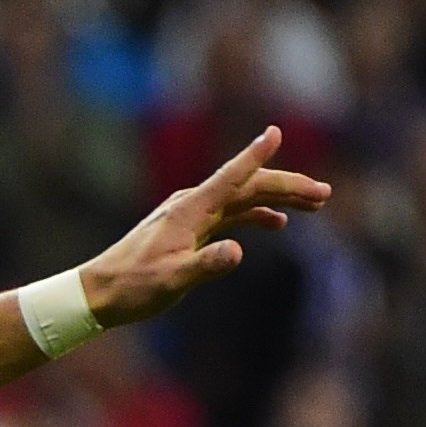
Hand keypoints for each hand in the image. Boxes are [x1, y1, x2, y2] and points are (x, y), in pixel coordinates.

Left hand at [79, 128, 330, 328]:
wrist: (100, 294)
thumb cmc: (133, 287)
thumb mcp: (172, 281)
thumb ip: (206, 265)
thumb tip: (238, 251)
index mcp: (190, 209)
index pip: (231, 177)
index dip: (255, 155)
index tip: (276, 132)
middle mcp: (193, 204)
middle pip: (248, 186)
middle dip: (288, 185)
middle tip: (324, 193)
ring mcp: (192, 215)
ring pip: (244, 198)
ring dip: (279, 198)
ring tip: (315, 203)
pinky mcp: (191, 229)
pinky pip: (231, 214)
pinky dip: (256, 215)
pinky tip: (277, 223)